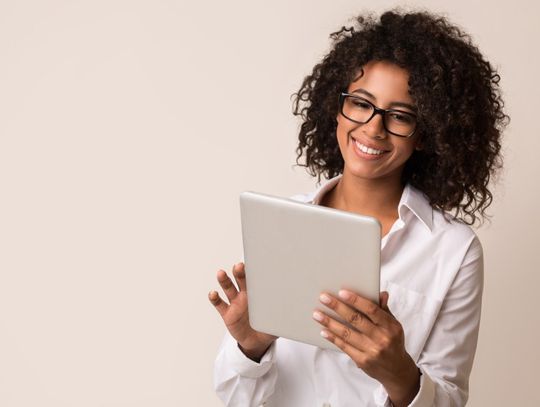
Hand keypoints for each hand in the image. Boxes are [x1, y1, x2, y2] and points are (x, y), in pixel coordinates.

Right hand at [208, 262, 276, 360]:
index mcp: (258, 293)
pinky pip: (219, 304)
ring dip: (224, 280)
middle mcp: (245, 295)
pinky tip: (213, 293)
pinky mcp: (227, 313)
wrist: (258, 342)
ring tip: (221, 274)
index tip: (255, 263)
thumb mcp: (279, 318)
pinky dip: (215, 298)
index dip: (254, 270)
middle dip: (239, 271)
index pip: (256, 278)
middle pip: (241, 279)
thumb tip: (299, 306)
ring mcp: (235, 303)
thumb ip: (285, 312)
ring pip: (228, 288)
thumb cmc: (269, 326)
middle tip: (239, 266)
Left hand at [313, 290, 419, 406]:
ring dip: (329, 322)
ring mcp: (372, 351)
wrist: (397, 371)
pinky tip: (324, 331)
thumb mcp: (393, 325)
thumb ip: (384, 309)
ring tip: (317, 314)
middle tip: (323, 298)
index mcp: (390, 326)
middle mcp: (381, 338)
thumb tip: (381, 293)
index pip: (371, 309)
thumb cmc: (393, 342)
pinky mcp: (363, 361)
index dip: (355, 300)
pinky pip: (344, 346)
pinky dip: (333, 338)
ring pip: (347, 333)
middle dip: (337, 307)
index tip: (341, 292)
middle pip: (355, 319)